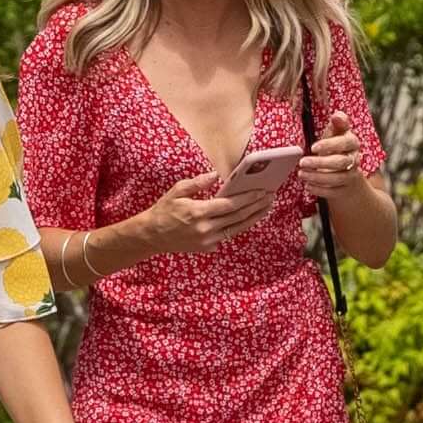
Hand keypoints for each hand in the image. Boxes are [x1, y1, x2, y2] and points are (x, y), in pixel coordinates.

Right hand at [133, 168, 279, 256]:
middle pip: (238, 217)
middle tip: (270, 197)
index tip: (262, 191)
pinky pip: (228, 235)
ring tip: (266, 207)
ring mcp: (208, 241)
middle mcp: (206, 229)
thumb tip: (216, 175)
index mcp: (199, 213)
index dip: (248, 198)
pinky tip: (249, 217)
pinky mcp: (208, 248)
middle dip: (256, 206)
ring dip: (254, 217)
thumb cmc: (164, 210)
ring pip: (237, 228)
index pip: (230, 205)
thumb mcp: (177, 191)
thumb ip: (198, 183)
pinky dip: (239, 225)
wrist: (152, 236)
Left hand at [293, 122, 370, 197]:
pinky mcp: (345, 189)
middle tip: (302, 162)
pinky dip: (320, 190)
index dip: (330, 145)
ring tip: (301, 174)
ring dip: (317, 177)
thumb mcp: (337, 134)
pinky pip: (334, 192)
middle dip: (320, 163)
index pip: (345, 143)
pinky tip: (308, 186)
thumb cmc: (337, 149)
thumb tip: (337, 115)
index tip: (313, 147)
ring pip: (338, 178)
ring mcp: (351, 176)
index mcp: (352, 143)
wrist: (348, 172)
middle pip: (341, 162)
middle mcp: (354, 159)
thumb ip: (338, 124)